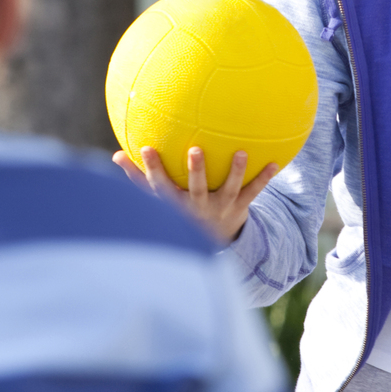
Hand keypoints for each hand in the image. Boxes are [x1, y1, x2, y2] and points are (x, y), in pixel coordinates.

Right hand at [112, 145, 279, 245]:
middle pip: (196, 189)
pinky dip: (264, 178)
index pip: (160, 187)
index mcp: (176, 205)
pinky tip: (275, 162)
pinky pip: (254, 191)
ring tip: (241, 152)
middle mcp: (198, 208)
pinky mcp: (240, 207)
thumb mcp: (157, 200)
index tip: (146, 149)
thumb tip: (115, 156)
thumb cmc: (177, 212)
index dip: (151, 170)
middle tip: (195, 150)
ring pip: (229, 189)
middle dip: (196, 172)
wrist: (209, 242)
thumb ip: (138, 179)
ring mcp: (221, 208)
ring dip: (235, 171)